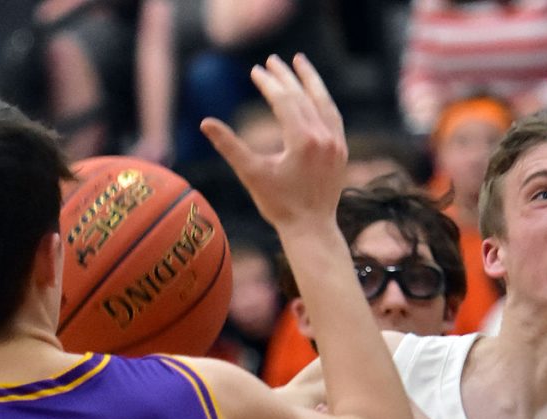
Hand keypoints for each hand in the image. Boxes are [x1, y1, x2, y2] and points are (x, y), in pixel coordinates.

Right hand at [200, 55, 345, 232]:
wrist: (311, 230)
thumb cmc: (279, 206)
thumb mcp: (252, 174)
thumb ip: (229, 146)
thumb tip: (205, 123)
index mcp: (303, 140)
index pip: (284, 100)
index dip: (268, 84)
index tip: (256, 71)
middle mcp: (324, 137)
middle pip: (303, 96)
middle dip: (286, 77)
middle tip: (271, 60)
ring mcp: (336, 144)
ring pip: (323, 102)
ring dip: (310, 81)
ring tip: (299, 62)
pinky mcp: (341, 151)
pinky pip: (332, 117)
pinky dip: (322, 102)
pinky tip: (314, 94)